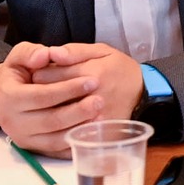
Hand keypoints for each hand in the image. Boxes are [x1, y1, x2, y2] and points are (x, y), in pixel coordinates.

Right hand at [0, 42, 107, 155]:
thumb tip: (45, 55)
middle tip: (101, 100)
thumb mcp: (20, 56)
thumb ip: (31, 52)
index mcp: (9, 97)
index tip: (93, 80)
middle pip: (50, 120)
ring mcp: (23, 137)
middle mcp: (12, 121)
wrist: (6, 97)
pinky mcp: (34, 148)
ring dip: (79, 128)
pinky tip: (92, 132)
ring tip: (101, 115)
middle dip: (77, 111)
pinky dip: (75, 143)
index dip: (67, 89)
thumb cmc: (19, 73)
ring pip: (54, 139)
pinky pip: (56, 150)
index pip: (41, 95)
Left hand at [30, 43, 145, 128]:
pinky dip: (61, 127)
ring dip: (47, 111)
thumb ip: (75, 51)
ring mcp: (96, 116)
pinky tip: (60, 121)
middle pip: (48, 98)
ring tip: (48, 105)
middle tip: (40, 90)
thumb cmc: (119, 68)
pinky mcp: (98, 132)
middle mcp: (93, 96)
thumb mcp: (102, 51)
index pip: (47, 75)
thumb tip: (50, 53)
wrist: (145, 92)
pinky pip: (70, 133)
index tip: (39, 73)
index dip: (38, 74)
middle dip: (40, 93)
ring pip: (56, 118)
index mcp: (92, 72)